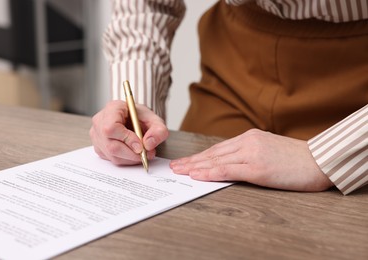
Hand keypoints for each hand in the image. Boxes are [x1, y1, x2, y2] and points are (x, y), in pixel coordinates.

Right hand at [90, 100, 168, 164]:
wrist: (135, 120)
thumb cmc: (142, 118)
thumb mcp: (155, 120)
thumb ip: (158, 131)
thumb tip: (149, 144)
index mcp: (112, 108)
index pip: (111, 127)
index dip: (126, 139)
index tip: (140, 146)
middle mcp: (100, 121)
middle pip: (110, 144)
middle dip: (131, 153)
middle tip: (145, 154)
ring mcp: (96, 134)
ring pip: (111, 154)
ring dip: (129, 158)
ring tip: (142, 154)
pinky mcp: (98, 146)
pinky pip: (110, 158)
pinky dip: (125, 160)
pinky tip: (133, 154)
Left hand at [170, 129, 332, 191]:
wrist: (319, 161)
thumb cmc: (296, 158)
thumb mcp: (269, 149)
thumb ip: (250, 153)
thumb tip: (231, 163)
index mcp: (250, 137)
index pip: (218, 148)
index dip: (200, 156)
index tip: (187, 161)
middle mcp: (247, 142)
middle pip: (213, 153)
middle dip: (192, 161)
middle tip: (175, 166)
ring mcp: (252, 154)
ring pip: (216, 160)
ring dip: (195, 167)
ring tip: (179, 171)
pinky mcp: (257, 168)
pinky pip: (228, 170)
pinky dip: (210, 172)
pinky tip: (197, 175)